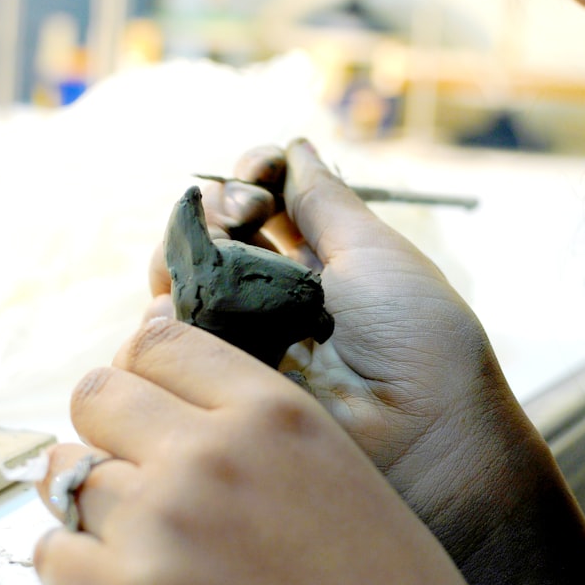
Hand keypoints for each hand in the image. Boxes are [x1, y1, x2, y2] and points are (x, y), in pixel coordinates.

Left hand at [34, 319, 489, 584]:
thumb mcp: (334, 470)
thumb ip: (254, 424)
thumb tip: (165, 395)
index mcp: (275, 412)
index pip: (159, 341)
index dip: (141, 368)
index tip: (146, 397)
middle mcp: (212, 453)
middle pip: (97, 394)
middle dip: (107, 426)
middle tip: (134, 466)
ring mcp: (164, 524)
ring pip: (69, 472)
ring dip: (93, 498)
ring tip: (139, 535)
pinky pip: (56, 552)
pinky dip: (77, 564)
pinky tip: (123, 583)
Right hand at [148, 139, 584, 584]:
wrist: (420, 438)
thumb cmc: (416, 338)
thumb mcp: (373, 252)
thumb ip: (323, 200)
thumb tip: (296, 146)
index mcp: (320, 259)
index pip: (264, 199)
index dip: (252, 176)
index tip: (260, 176)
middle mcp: (277, 292)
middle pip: (216, 231)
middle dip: (217, 208)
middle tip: (243, 215)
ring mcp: (247, 336)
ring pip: (184, 277)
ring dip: (186, 251)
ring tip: (215, 257)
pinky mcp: (221, 380)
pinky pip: (169, 338)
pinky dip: (164, 311)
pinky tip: (179, 305)